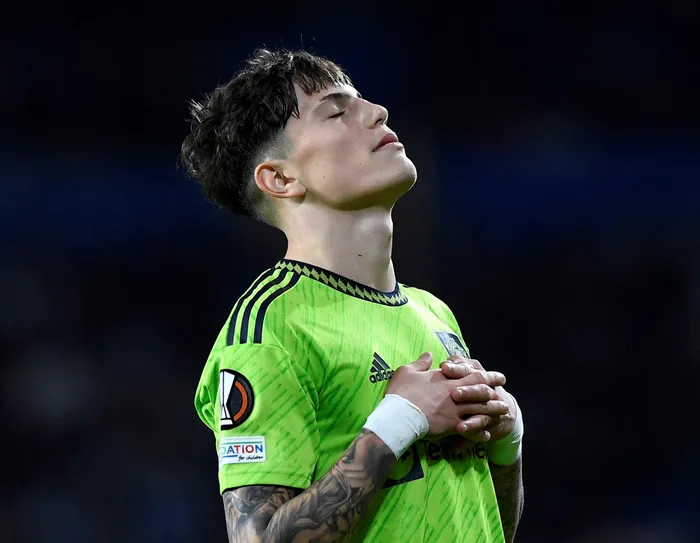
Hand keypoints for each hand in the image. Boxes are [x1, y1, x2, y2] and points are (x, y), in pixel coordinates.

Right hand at [385, 353, 505, 437]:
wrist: (398, 416)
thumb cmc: (401, 392)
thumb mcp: (407, 371)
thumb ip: (420, 363)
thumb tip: (428, 354)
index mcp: (446, 379)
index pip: (471, 374)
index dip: (486, 374)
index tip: (496, 376)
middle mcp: (455, 393)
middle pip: (481, 390)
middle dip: (494, 389)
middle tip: (503, 390)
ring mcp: (456, 410)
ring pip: (481, 409)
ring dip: (493, 409)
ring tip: (503, 410)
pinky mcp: (452, 425)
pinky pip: (472, 430)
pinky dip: (480, 432)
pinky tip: (486, 435)